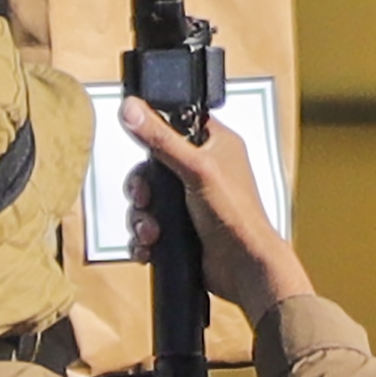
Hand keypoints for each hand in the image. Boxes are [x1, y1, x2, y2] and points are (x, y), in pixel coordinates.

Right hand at [122, 100, 315, 323]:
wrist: (242, 268)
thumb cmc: (237, 214)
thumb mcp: (196, 169)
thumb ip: (161, 139)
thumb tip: (133, 109)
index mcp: (216, 145)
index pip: (176, 123)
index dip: (155, 134)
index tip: (143, 147)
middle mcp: (202, 170)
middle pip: (152, 166)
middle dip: (142, 188)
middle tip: (146, 199)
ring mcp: (190, 201)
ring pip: (147, 200)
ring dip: (142, 218)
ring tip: (152, 231)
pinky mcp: (180, 228)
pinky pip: (148, 226)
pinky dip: (144, 238)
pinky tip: (151, 246)